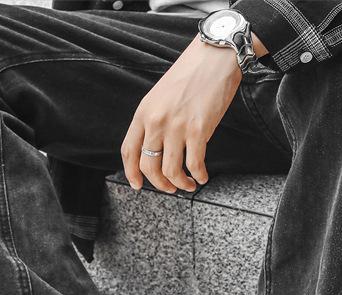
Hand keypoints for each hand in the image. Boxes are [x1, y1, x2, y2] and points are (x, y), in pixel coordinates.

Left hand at [120, 37, 241, 193]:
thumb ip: (154, 121)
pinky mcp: (198, 130)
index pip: (129, 151)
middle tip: (170, 188)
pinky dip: (199, 176)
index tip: (137, 185)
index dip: (132, 173)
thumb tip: (156, 148)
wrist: (213, 59)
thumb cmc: (190, 76)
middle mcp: (156, 121)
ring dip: (180, 184)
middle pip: (149, 166)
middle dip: (160, 184)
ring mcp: (177, 127)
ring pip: (170, 171)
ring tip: (188, 184)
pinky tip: (202, 176)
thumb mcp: (160, 97)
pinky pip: (194, 165)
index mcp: (144, 113)